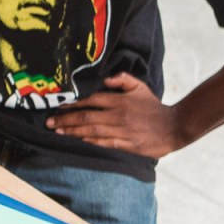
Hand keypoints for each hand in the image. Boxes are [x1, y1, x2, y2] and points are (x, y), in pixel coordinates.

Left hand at [47, 74, 186, 157]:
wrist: (174, 126)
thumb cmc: (153, 107)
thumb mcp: (140, 87)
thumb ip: (122, 79)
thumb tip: (105, 79)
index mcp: (120, 101)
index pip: (91, 100)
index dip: (73, 103)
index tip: (58, 106)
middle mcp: (118, 115)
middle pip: (86, 117)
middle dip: (65, 120)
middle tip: (49, 122)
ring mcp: (122, 131)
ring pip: (91, 131)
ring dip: (72, 132)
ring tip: (57, 132)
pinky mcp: (126, 144)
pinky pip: (103, 143)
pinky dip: (89, 142)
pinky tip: (77, 142)